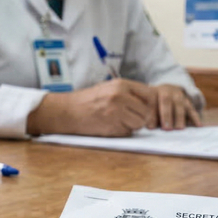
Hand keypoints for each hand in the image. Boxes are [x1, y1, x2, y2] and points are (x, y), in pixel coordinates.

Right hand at [27, 79, 155, 136]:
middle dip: (141, 117)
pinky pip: (127, 132)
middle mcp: (120, 97)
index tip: (143, 108)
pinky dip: (122, 131)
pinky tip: (111, 126)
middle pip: (146, 111)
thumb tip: (150, 99)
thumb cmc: (88, 99)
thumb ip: (128, 91)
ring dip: (132, 125)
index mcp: (121, 84)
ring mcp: (116, 112)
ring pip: (139, 124)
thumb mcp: (109, 87)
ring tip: (119, 121)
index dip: (149, 103)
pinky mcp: (111, 127)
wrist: (68, 111)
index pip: (149, 94)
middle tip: (130, 117)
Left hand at [150, 84, 201, 130]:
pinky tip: (198, 125)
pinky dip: (195, 117)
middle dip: (167, 116)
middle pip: (167, 102)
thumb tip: (150, 128)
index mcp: (155, 91)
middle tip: (167, 129)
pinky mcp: (188, 102)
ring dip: (180, 118)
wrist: (168, 89)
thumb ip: (149, 114)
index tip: (151, 127)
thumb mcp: (149, 103)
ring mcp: (179, 96)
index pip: (153, 102)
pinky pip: (192, 109)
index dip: (152, 115)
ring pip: (180, 105)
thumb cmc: (155, 101)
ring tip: (179, 129)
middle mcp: (168, 91)